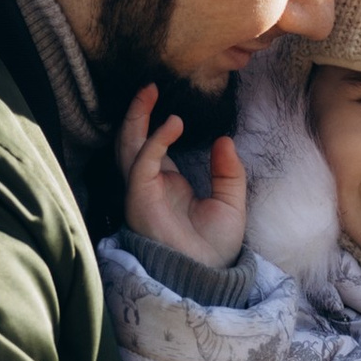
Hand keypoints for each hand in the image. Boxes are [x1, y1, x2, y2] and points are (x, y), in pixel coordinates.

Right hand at [118, 85, 247, 271]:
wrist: (207, 275)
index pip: (154, 147)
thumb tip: (225, 140)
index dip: (157, 124)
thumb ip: (228, 171)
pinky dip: (155, 140)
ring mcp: (142, 190)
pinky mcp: (141, 197)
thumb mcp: (231, 203)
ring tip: (149, 91)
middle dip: (138, 112)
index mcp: (168, 184)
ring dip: (137, 117)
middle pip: (134, 141)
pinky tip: (173, 124)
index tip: (171, 103)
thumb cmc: (215, 247)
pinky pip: (143, 162)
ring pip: (130, 146)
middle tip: (150, 86)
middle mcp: (150, 185)